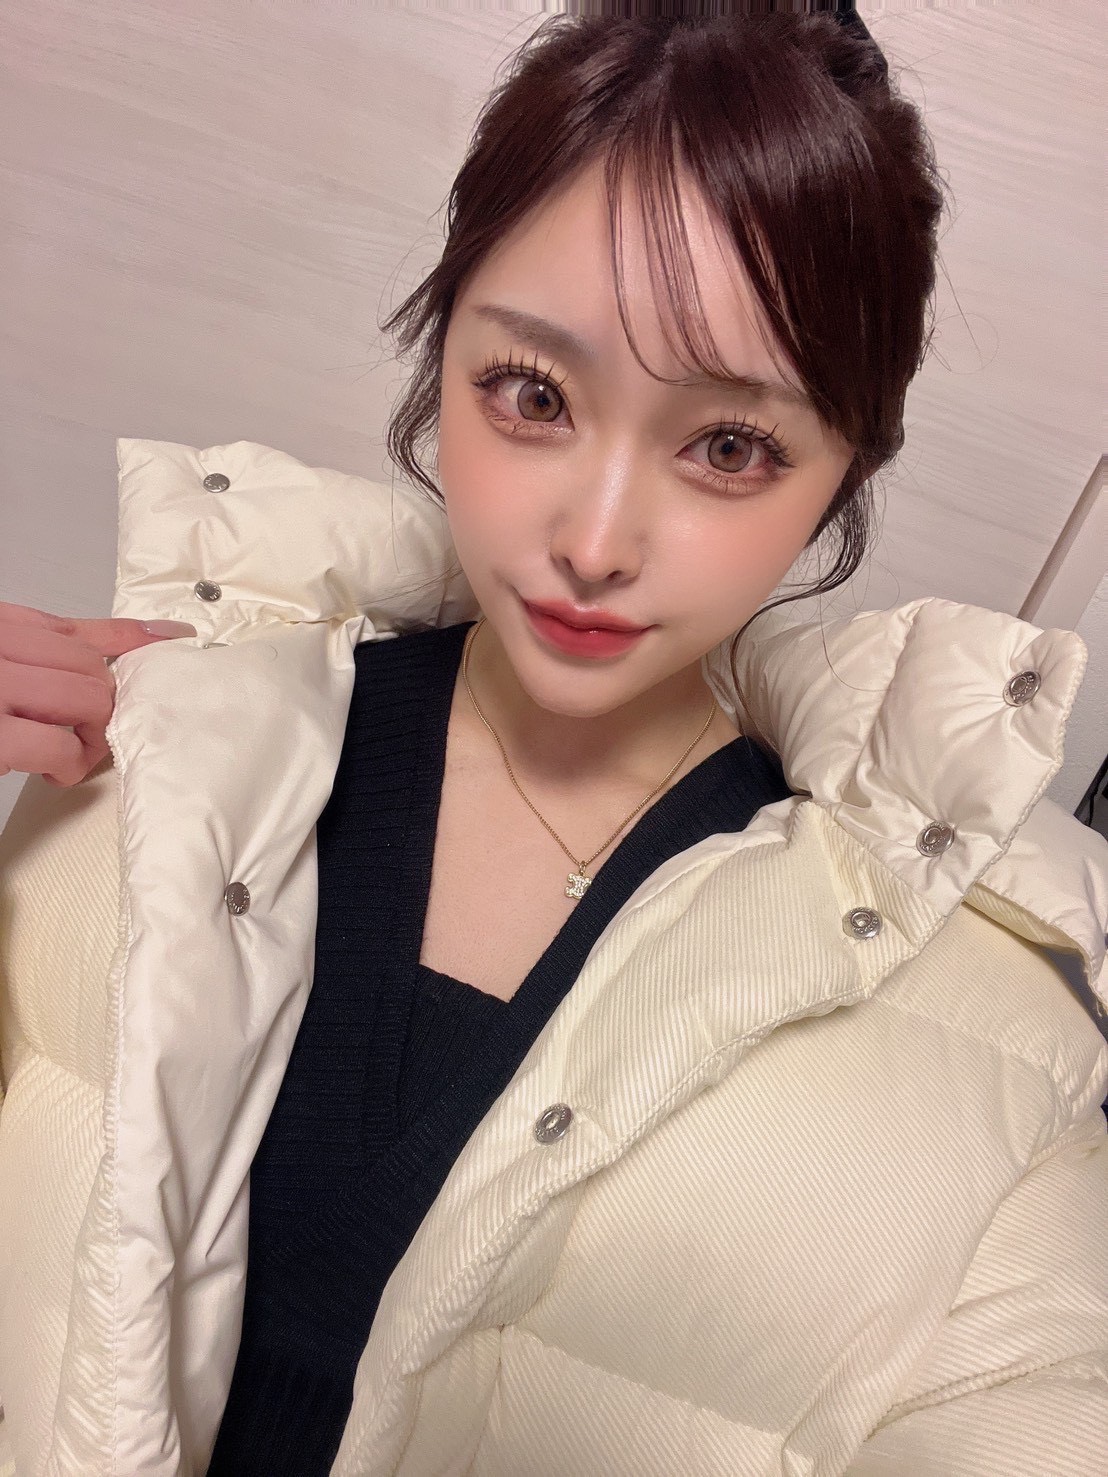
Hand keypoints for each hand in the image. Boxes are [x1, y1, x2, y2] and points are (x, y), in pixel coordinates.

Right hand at [0, 602, 195, 787]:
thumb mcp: (1, 663)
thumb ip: (41, 657)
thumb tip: (102, 661)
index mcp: (3, 628)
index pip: (78, 630)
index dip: (130, 637)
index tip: (174, 637)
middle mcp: (2, 648)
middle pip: (92, 666)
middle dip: (104, 707)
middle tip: (87, 736)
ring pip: (90, 699)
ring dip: (92, 739)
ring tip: (67, 759)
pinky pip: (60, 745)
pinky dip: (69, 766)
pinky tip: (53, 772)